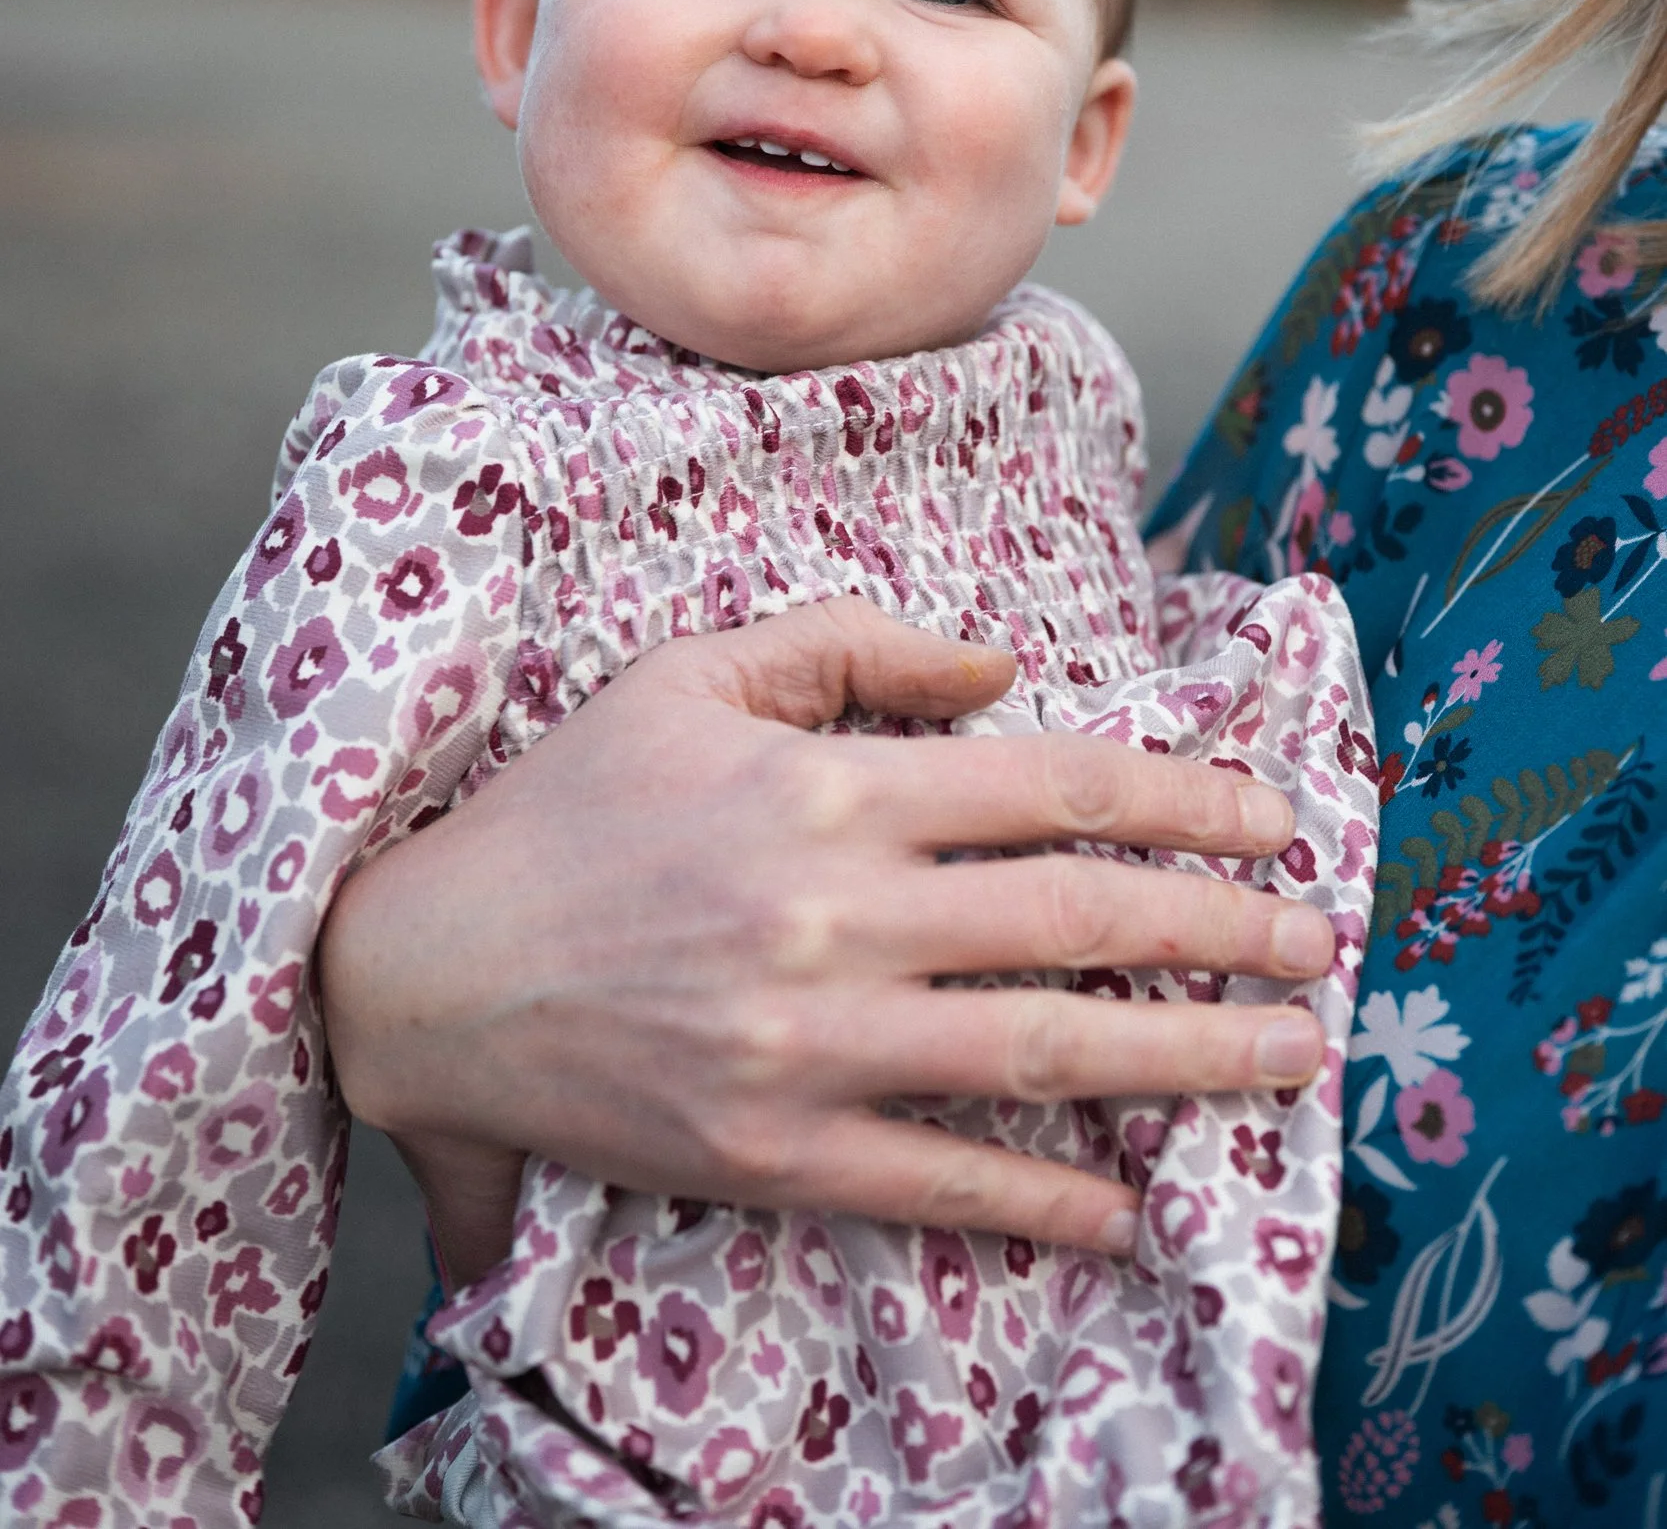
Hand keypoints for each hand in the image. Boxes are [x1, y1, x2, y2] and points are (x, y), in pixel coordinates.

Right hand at [319, 602, 1332, 1279]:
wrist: (424, 972)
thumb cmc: (567, 807)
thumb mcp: (692, 675)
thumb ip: (852, 646)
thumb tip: (1003, 666)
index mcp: (830, 787)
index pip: (1058, 785)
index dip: (1188, 797)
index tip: (1271, 816)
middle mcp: (839, 914)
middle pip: (1082, 918)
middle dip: (1225, 926)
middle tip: (1321, 940)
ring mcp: (813, 1046)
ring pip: (1044, 1052)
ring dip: (1186, 1056)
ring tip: (1288, 1056)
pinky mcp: (775, 1153)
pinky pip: (943, 1181)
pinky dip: (1050, 1199)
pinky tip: (1133, 1205)